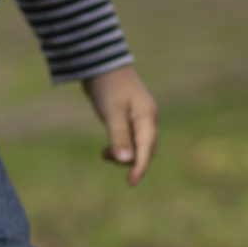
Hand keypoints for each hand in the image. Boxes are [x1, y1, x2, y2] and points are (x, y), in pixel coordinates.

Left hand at [83, 65, 157, 185]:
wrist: (100, 63)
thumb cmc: (107, 86)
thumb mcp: (112, 112)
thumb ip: (119, 136)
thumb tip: (126, 161)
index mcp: (147, 117)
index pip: (147, 149)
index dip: (140, 167)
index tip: (130, 183)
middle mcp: (147, 119)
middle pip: (145, 150)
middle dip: (129, 160)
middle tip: (105, 155)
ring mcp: (139, 118)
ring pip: (137, 146)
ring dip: (122, 154)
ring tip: (103, 152)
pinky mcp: (129, 117)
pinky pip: (129, 139)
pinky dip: (119, 147)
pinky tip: (106, 149)